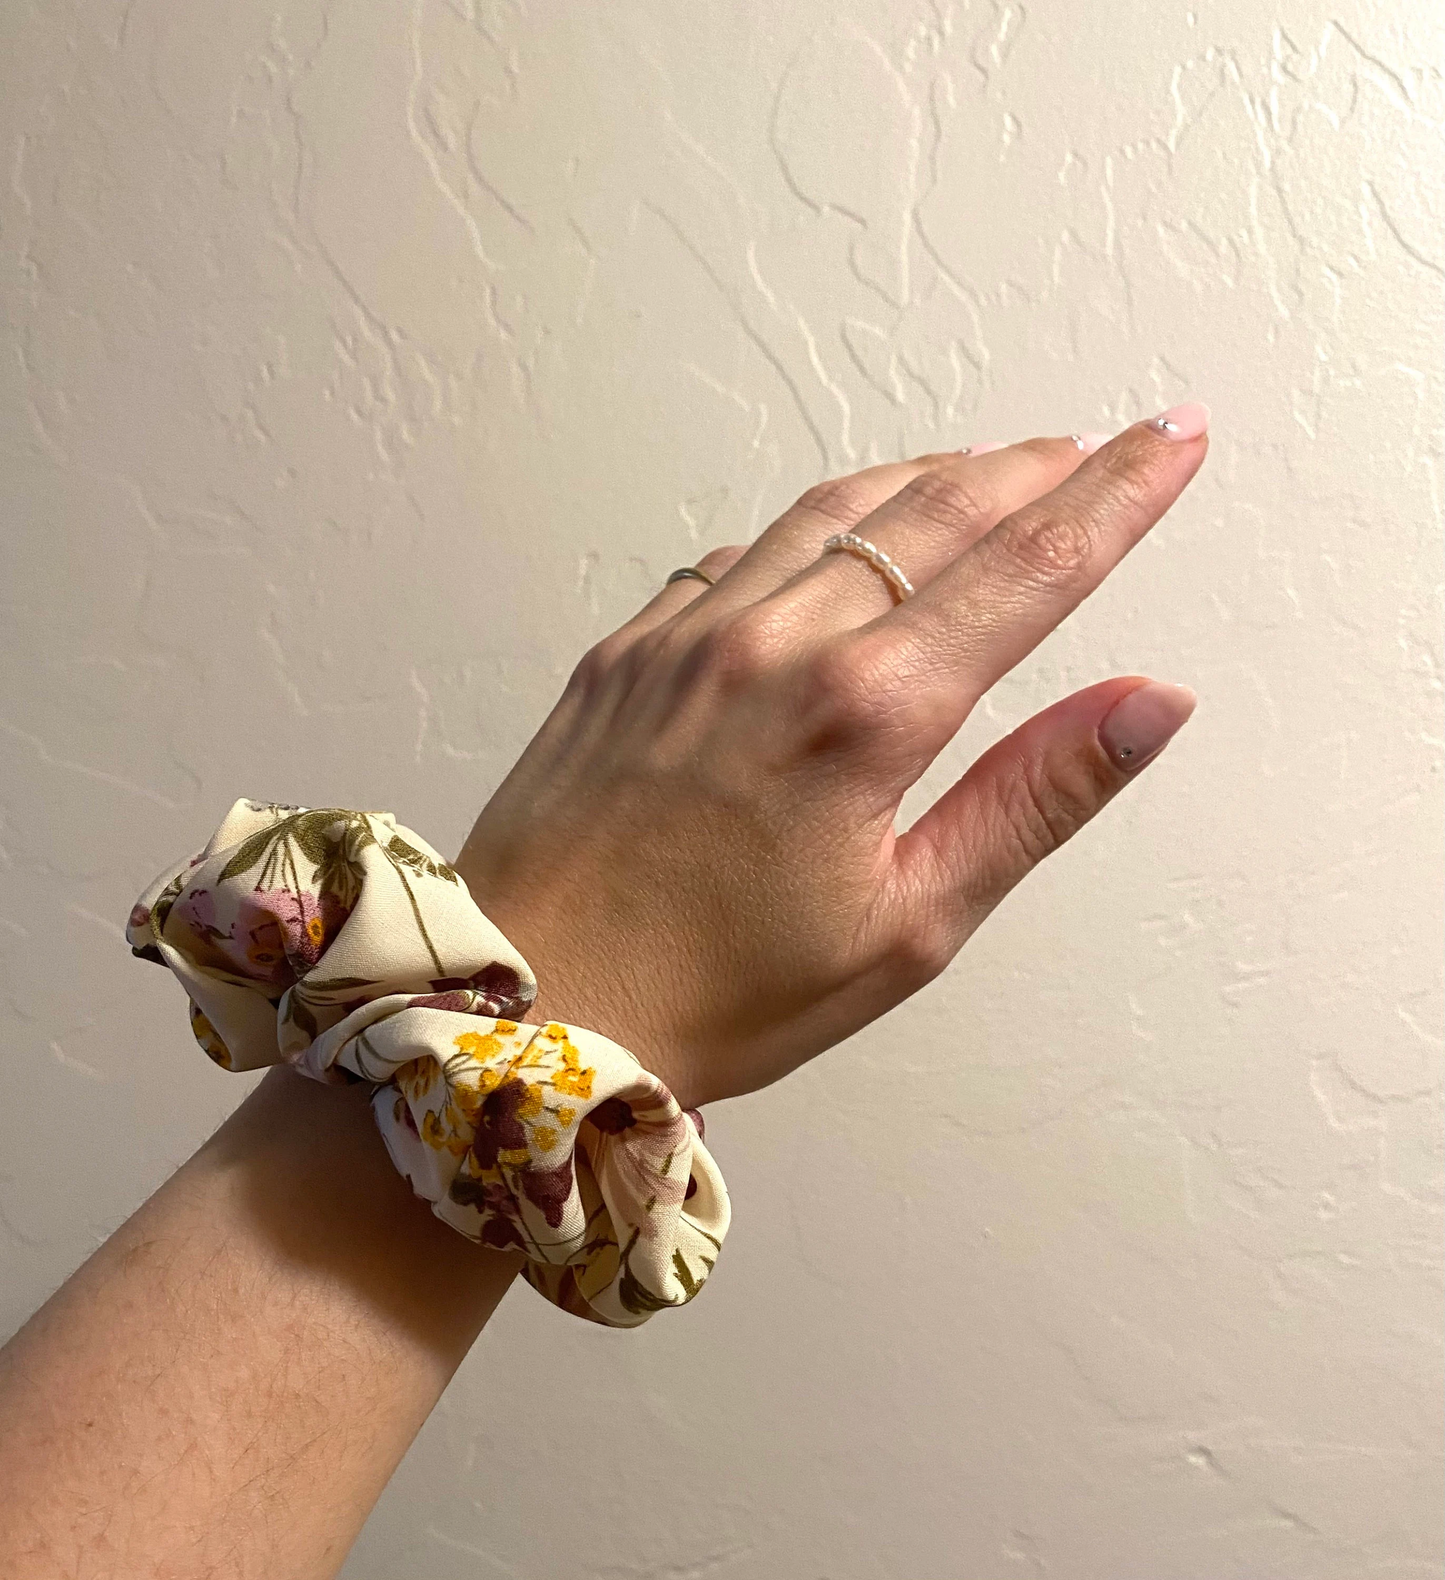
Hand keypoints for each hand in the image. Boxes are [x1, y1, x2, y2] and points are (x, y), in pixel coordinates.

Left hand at [456, 410, 1206, 1110]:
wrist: (531, 1002)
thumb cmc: (719, 994)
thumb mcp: (911, 924)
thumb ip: (1034, 797)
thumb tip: (1148, 704)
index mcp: (864, 714)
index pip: (1027, 570)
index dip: (1116, 498)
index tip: (1172, 444)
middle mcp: (775, 644)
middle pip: (937, 512)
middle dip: (1035, 470)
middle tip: (1098, 447)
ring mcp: (689, 633)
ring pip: (836, 511)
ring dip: (930, 478)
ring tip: (994, 466)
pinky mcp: (629, 646)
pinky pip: (741, 551)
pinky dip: (818, 526)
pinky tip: (845, 536)